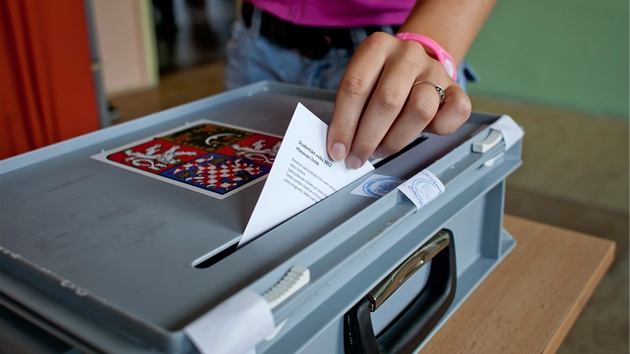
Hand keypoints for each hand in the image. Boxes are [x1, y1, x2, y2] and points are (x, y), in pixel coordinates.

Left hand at [326, 32, 471, 168]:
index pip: (355, 87)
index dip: (343, 124)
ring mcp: (435, 70)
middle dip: (368, 138)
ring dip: (396, 139)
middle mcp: (408, 54)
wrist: (416, 64)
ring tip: (381, 149)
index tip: (337, 150)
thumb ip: (350, 109)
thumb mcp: (362, 83)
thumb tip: (340, 146)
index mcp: (377, 47)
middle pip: (388, 100)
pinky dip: (439, 129)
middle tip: (357, 158)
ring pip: (420, 109)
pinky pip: (455, 112)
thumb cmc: (382, 80)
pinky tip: (420, 134)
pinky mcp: (456, 88)